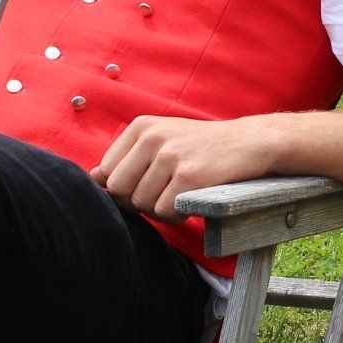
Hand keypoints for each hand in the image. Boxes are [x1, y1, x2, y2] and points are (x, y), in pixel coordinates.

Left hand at [94, 114, 276, 220]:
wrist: (249, 143)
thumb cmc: (202, 146)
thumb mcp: (163, 139)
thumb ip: (128, 157)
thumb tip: (93, 179)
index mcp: (140, 127)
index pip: (106, 173)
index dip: (124, 188)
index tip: (148, 186)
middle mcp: (152, 138)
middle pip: (119, 191)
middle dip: (138, 202)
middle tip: (163, 197)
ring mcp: (171, 156)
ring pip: (141, 204)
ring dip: (159, 211)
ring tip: (179, 198)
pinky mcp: (189, 176)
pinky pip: (165, 212)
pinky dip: (177, 216)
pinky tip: (191, 203)